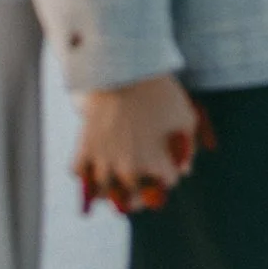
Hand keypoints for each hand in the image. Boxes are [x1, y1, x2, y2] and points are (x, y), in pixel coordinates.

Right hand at [72, 74, 214, 213]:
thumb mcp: (186, 115)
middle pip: (133, 200)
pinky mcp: (84, 146)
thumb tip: (185, 170)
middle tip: (140, 186)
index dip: (169, 175)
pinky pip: (78, 172)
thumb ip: (189, 147)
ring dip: (111, 190)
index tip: (167, 167)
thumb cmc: (160, 90)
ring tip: (114, 183)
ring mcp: (104, 159)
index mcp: (156, 163)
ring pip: (103, 192)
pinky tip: (92, 168)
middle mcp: (129, 168)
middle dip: (141, 194)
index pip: (167, 184)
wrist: (125, 68)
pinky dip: (84, 173)